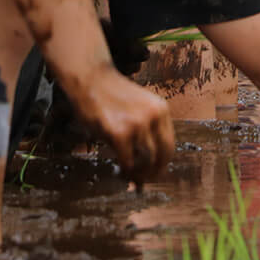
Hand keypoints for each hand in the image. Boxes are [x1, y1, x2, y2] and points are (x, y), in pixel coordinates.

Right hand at [78, 68, 175, 185]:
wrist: (91, 79)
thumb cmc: (110, 94)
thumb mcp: (139, 106)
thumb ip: (147, 125)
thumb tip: (149, 156)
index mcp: (162, 110)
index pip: (169, 143)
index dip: (163, 161)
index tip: (157, 171)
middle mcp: (154, 117)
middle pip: (163, 154)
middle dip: (156, 171)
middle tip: (147, 181)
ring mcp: (138, 125)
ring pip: (147, 160)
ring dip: (140, 173)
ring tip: (133, 178)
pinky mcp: (119, 133)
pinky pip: (127, 160)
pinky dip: (126, 170)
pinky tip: (121, 172)